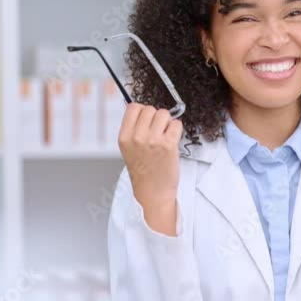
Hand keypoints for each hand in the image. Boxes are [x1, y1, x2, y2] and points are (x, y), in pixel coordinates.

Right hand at [118, 103, 183, 234]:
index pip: (133, 107)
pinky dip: (177, 130)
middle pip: (150, 109)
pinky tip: (172, 141)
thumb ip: (135, 130)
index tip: (147, 121)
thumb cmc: (144, 171)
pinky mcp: (168, 145)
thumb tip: (147, 111)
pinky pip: (176, 124)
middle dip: (157, 117)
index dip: (143, 111)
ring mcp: (152, 140)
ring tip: (165, 137)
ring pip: (164, 114)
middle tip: (158, 132)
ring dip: (167, 123)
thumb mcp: (130, 149)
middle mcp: (136, 137)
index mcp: (124, 137)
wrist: (153, 192)